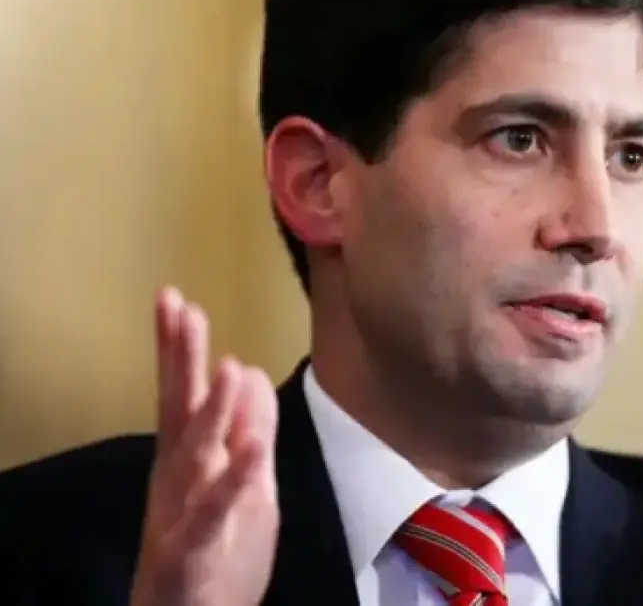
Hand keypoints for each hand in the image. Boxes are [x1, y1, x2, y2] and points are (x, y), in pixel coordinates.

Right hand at [130, 287, 280, 605]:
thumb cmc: (217, 555)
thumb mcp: (246, 486)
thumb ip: (247, 431)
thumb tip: (250, 371)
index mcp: (189, 462)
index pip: (184, 395)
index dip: (180, 350)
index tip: (177, 299)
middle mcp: (178, 481)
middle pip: (178, 411)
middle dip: (179, 360)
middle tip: (178, 307)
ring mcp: (181, 515)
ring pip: (195, 458)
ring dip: (214, 412)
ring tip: (232, 367)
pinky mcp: (193, 553)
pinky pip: (213, 514)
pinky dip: (234, 482)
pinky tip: (253, 450)